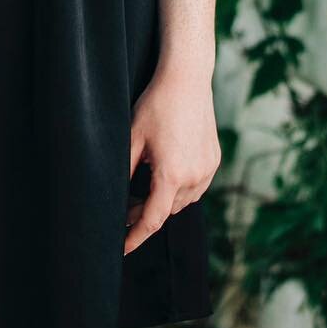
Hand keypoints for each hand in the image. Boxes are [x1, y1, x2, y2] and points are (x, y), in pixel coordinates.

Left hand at [123, 65, 221, 255]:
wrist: (188, 79)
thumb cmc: (156, 105)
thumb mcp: (132, 138)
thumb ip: (124, 171)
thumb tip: (113, 196)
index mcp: (172, 175)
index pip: (151, 220)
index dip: (135, 237)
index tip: (121, 248)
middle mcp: (194, 177)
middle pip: (166, 210)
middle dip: (145, 214)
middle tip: (124, 210)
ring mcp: (207, 169)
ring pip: (182, 200)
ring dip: (163, 201)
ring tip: (142, 191)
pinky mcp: (214, 160)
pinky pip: (195, 186)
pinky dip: (179, 188)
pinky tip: (165, 176)